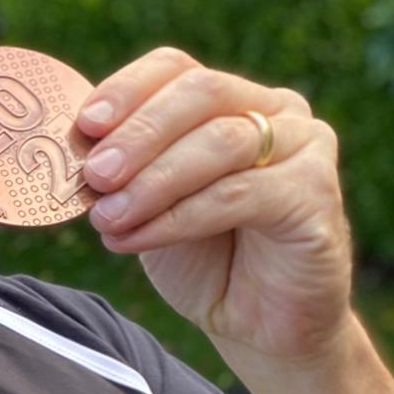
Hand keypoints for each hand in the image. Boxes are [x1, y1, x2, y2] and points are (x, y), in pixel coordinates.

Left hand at [77, 48, 354, 365]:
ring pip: (220, 142)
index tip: (85, 125)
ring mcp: (305, 147)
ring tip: (108, 217)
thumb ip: (125, 170)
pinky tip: (138, 238)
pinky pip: (238, 195)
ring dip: (153, 181)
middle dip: (139, 133)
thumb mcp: (152, 204)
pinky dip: (179, 217)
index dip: (127, 89)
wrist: (256, 324)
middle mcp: (277, 111)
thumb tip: (76, 150)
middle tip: (95, 173)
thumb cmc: (205, 259)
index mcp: (233, 99)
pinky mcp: (317, 195)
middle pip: (201, 93)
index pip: (176, 68)